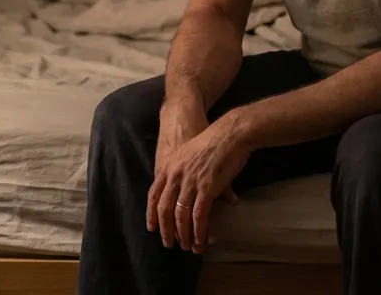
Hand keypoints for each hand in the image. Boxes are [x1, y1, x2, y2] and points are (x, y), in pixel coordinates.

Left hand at [147, 112, 248, 253]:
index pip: (154, 194)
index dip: (151, 213)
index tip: (151, 228)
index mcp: (169, 167)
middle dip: (165, 229)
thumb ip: (184, 170)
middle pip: (164, 208)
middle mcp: (175, 176)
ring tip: (187, 246)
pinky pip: (199, 215)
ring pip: (181, 215)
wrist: (229, 133)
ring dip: (183, 234)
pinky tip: (200, 239)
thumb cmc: (212, 140)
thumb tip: (186, 186)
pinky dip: (198, 230)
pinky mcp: (206, 188)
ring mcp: (190, 182)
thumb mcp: (189, 153)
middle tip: (168, 243)